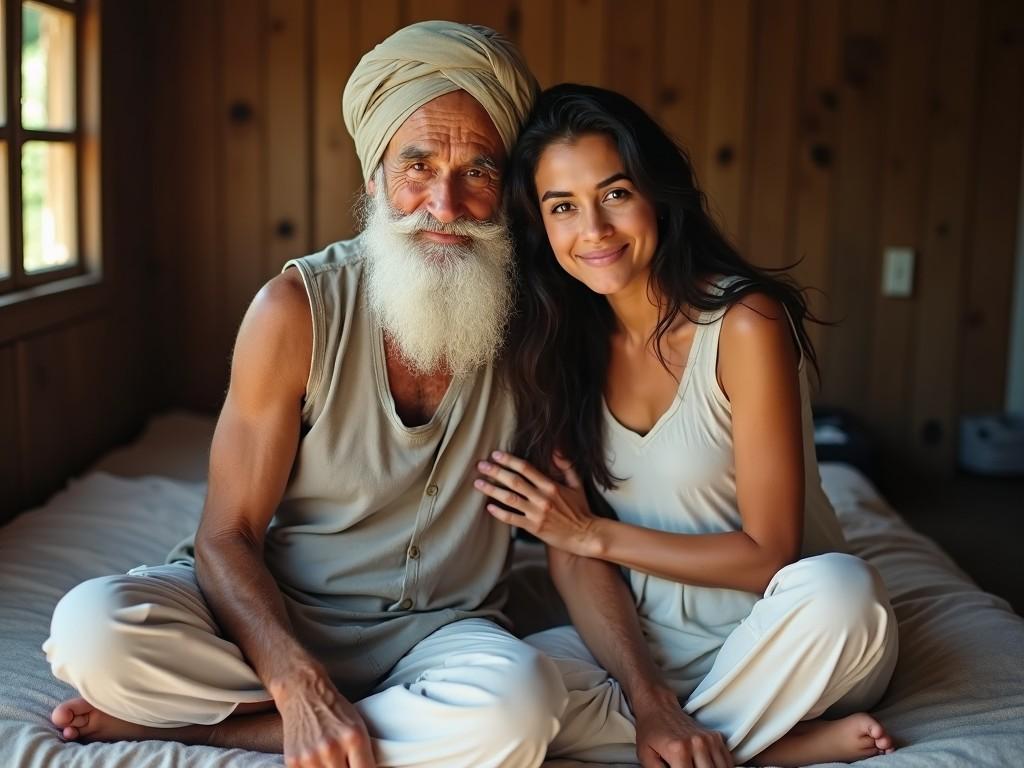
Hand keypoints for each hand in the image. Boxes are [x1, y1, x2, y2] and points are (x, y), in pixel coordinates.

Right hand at [273, 666, 375, 767]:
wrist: (304, 694)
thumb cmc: (335, 709)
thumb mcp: (358, 726)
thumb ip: (363, 753)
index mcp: (354, 738)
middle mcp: (332, 748)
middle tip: (344, 761)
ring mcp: (311, 757)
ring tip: (331, 760)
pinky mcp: (293, 762)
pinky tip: (317, 760)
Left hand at [473, 451, 599, 555]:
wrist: (586, 535)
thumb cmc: (581, 509)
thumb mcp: (577, 484)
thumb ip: (566, 466)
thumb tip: (556, 448)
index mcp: (551, 485)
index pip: (526, 468)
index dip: (509, 460)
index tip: (495, 454)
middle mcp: (542, 498)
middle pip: (514, 481)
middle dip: (495, 472)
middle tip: (480, 465)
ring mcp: (537, 514)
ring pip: (510, 499)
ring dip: (492, 490)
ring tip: (478, 484)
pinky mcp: (534, 528)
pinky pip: (512, 519)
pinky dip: (499, 513)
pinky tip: (488, 507)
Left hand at [633, 696, 732, 767]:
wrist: (659, 708)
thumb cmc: (651, 731)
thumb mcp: (646, 756)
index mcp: (678, 750)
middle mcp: (697, 743)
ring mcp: (709, 739)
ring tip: (697, 767)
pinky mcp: (716, 737)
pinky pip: (727, 761)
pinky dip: (721, 767)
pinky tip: (708, 766)